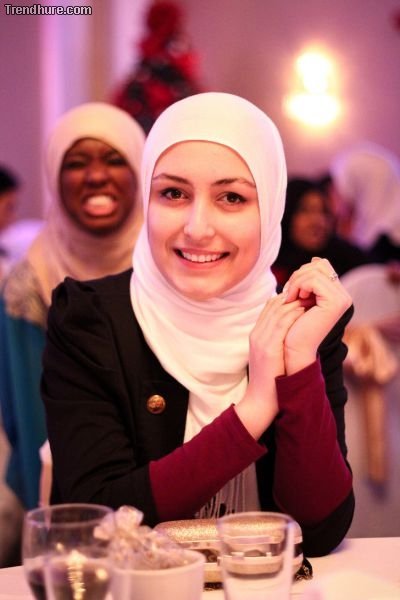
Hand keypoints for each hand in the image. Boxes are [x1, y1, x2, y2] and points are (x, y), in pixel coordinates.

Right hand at [235, 293, 304, 438]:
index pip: (270, 306)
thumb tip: (296, 328)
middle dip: (293, 295)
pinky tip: (306, 311)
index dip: (288, 298)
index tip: (305, 296)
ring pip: (278, 310)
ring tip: (312, 298)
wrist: (261, 402)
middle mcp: (257, 334)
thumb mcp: (272, 355)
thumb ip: (279, 340)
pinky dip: (294, 315)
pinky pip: (281, 324)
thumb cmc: (271, 381)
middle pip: (273, 304)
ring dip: (296, 302)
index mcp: (257, 334)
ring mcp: (261, 340)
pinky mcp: (268, 349)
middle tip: (311, 292)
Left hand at [283, 258, 351, 373]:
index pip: (320, 265)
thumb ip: (309, 280)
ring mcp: (341, 299)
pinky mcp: (335, 303)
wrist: (293, 348)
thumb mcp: (301, 297)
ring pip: (314, 271)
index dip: (302, 272)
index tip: (290, 289)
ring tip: (288, 297)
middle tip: (288, 292)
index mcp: (336, 294)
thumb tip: (315, 259)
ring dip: (295, 281)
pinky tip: (291, 299)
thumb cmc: (292, 325)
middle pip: (319, 264)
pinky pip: (313, 280)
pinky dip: (297, 286)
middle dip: (298, 275)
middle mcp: (343, 296)